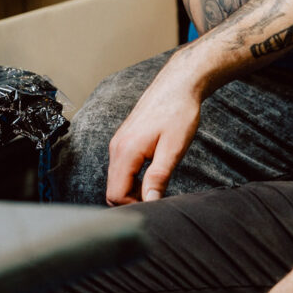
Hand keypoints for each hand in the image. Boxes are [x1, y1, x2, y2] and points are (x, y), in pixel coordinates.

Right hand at [106, 50, 203, 204]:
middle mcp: (116, 148)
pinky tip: (153, 176)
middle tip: (159, 200)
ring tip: (159, 188)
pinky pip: (122, 169)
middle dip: (132, 201)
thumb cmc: (179, 113)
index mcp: (125, 151)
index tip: (157, 206)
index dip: (135, 206)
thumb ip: (158, 177)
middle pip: (112, 190)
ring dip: (134, 190)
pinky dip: (133, 179)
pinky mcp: (124, 141)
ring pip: (117, 180)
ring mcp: (118, 144)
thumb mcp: (173, 148)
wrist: (179, 85)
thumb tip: (150, 203)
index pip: (116, 195)